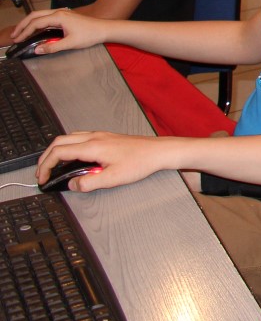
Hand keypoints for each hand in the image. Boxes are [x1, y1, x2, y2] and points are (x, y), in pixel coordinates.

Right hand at [12, 9, 106, 53]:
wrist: (104, 29)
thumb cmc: (90, 35)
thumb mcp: (71, 43)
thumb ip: (53, 47)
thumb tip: (36, 50)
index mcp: (59, 17)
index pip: (36, 23)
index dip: (25, 32)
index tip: (17, 40)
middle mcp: (59, 12)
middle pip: (35, 15)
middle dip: (23, 24)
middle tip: (14, 35)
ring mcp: (62, 13)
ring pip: (40, 15)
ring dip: (29, 23)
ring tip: (21, 33)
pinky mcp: (65, 17)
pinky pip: (46, 18)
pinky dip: (37, 23)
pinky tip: (35, 31)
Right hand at [35, 131, 170, 191]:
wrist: (158, 151)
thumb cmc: (140, 162)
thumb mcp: (113, 178)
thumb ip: (89, 183)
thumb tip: (72, 185)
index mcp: (92, 146)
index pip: (58, 152)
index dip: (46, 166)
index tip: (43, 179)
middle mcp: (94, 137)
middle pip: (59, 142)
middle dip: (46, 158)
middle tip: (42, 173)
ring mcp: (100, 135)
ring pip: (68, 138)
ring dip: (56, 151)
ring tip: (53, 167)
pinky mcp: (105, 137)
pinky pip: (79, 138)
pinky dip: (68, 147)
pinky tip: (71, 159)